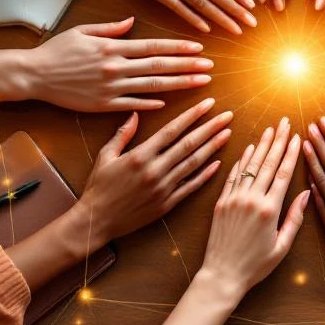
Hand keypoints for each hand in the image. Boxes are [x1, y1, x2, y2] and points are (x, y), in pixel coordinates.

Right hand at [26, 18, 212, 110]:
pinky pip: (131, 105)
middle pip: (159, 67)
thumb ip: (110, 28)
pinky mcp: (102, 105)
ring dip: (178, 85)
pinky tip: (168, 104)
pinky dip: (150, 105)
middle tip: (210, 67)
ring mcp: (110, 88)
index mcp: (112, 48)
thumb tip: (132, 21)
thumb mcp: (83, 31)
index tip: (197, 47)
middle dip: (187, 66)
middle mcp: (115, 67)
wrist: (33, 75)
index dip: (177, 46)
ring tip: (200, 83)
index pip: (152, 46)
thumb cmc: (56, 51)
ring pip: (151, 87)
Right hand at [76, 98, 231, 246]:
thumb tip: (135, 113)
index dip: (192, 115)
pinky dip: (205, 175)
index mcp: (140, 155)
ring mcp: (163, 188)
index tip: (208, 103)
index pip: (172, 130)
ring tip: (227, 133)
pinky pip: (191, 187)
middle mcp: (155, 170)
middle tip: (227, 115)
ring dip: (212, 147)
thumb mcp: (106, 156)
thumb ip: (122, 134)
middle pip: (189, 144)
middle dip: (210, 128)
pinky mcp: (167, 204)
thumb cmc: (98, 187)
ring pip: (193, 163)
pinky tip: (218, 164)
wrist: (97, 221)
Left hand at [199, 117, 307, 300]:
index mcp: (270, 210)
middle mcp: (252, 199)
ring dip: (261, 145)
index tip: (297, 136)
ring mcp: (234, 199)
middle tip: (284, 122)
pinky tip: (248, 149)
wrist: (221, 276)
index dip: (291, 152)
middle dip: (278, 140)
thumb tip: (306, 194)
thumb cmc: (255, 266)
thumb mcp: (282, 247)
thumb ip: (295, 219)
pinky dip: (242, 161)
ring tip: (269, 129)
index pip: (284, 173)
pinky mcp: (221, 202)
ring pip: (251, 165)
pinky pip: (233, 176)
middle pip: (268, 163)